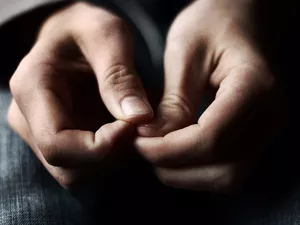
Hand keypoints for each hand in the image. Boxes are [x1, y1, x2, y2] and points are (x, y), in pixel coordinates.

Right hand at [8, 2, 152, 187]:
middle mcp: (30, 119)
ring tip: (134, 128)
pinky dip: (112, 157)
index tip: (133, 127)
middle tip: (138, 128)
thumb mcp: (106, 35)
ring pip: (79, 173)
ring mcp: (44, 133)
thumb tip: (138, 118)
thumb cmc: (86, 27)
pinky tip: (126, 133)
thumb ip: (119, 75)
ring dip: (114, 160)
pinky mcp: (62, 138)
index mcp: (32, 90)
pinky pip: (87, 166)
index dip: (100, 147)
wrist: (73, 35)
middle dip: (111, 156)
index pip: (57, 144)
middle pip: (69, 167)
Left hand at [136, 0, 284, 191]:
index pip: (210, 139)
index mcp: (254, 87)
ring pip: (227, 178)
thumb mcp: (185, 52)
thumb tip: (152, 139)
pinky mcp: (254, 136)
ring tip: (157, 152)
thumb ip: (174, 100)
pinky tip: (175, 152)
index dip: (168, 150)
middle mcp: (269, 116)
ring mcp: (265, 129)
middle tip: (144, 149)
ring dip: (185, 174)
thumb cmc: (213, 24)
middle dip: (175, 167)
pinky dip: (197, 170)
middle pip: (223, 169)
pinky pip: (227, 170)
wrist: (241, 19)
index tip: (137, 143)